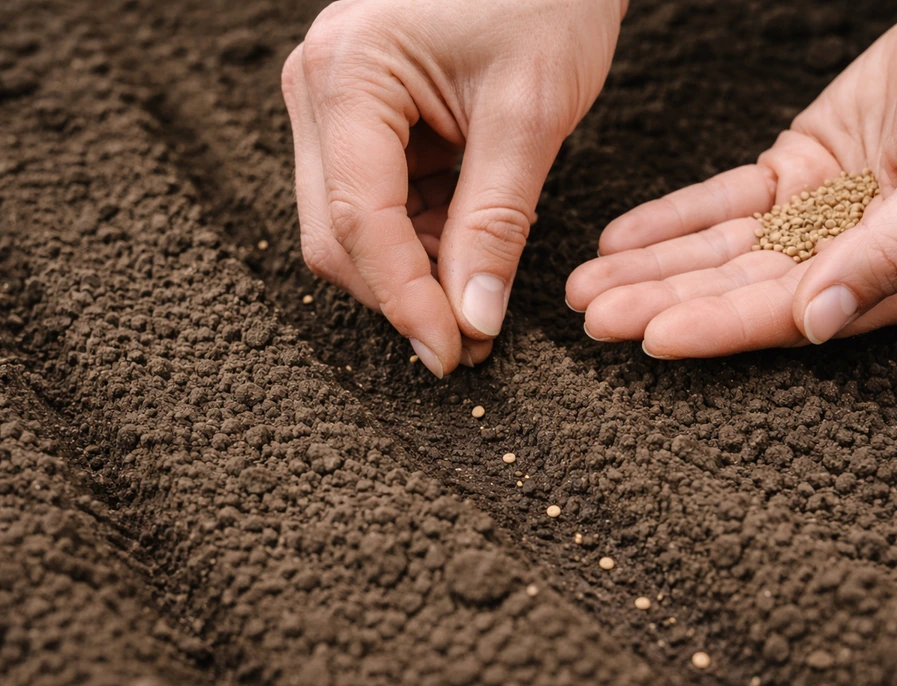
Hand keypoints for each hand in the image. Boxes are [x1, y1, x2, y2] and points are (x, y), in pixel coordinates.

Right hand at [282, 0, 626, 375]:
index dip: (404, 301)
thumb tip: (472, 319)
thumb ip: (495, 223)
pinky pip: (377, 206)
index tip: (452, 354)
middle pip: (337, 234)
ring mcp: (333, 106)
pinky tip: (469, 250)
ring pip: (352, 229)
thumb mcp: (530, 113)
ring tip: (481, 298)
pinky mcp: (360, 121)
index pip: (358, 220)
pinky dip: (421, 243)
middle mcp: (319, 90)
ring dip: (414, 274)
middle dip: (403, 296)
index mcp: (348, 74)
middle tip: (472, 342)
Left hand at [566, 0, 896, 357]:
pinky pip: (721, 202)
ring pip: (717, 251)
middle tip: (592, 317)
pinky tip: (620, 238)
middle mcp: (842, 261)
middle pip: (736, 289)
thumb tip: (818, 323)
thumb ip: (893, 251)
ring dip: (650, 267)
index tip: (650, 337)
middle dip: (661, 302)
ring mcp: (813, 219)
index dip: (717, 325)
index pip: (786, 312)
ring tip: (584, 285)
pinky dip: (671, 219)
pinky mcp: (792, 176)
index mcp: (891, 281)